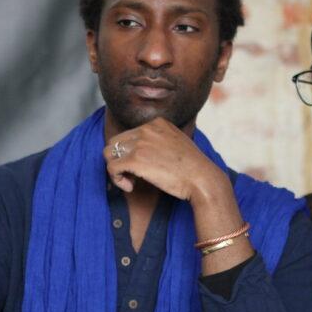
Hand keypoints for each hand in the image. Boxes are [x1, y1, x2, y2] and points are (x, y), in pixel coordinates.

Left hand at [104, 118, 227, 201]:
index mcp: (157, 123)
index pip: (128, 135)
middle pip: (114, 142)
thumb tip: (138, 154)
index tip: (142, 168)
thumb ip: (158, 142)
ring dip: (116, 170)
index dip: (129, 154)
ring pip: (109, 154)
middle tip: (133, 176)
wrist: (202, 179)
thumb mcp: (176, 143)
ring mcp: (141, 143)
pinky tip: (130, 188)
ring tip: (130, 181)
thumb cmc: (192, 168)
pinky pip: (112, 168)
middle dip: (119, 161)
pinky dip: (117, 180)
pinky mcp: (136, 159)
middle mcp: (147, 129)